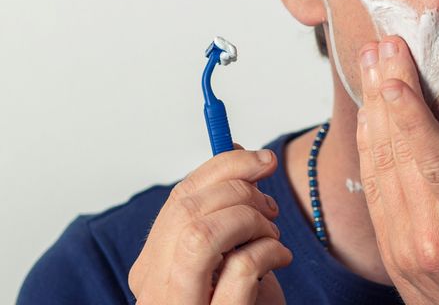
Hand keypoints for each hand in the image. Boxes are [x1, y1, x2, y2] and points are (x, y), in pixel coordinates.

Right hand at [128, 145, 291, 303]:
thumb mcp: (233, 256)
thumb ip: (226, 213)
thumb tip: (238, 152)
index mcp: (155, 265)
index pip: (179, 199)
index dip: (223, 168)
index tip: (262, 158)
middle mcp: (157, 288)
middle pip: (188, 211)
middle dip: (240, 191)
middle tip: (270, 206)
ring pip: (203, 235)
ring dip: (249, 220)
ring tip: (271, 233)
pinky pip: (241, 270)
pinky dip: (269, 251)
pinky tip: (282, 258)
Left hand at [356, 36, 438, 303]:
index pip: (436, 166)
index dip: (412, 114)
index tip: (398, 70)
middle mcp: (432, 244)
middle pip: (400, 157)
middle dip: (387, 96)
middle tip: (381, 44)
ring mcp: (406, 252)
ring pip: (379, 172)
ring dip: (374, 116)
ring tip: (372, 65)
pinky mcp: (394, 256)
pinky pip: (375, 194)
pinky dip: (370, 150)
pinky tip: (373, 118)